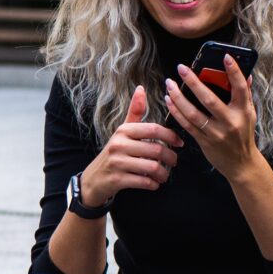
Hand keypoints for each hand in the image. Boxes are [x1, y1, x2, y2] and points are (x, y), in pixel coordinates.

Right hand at [81, 85, 182, 203]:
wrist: (93, 179)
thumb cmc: (114, 153)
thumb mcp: (122, 132)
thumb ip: (135, 112)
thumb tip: (141, 88)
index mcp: (123, 130)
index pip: (153, 129)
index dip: (171, 136)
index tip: (179, 143)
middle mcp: (119, 144)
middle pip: (156, 149)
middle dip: (171, 158)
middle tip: (174, 162)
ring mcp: (117, 162)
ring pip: (152, 167)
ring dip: (164, 174)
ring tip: (164, 175)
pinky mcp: (117, 179)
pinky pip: (144, 182)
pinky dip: (154, 184)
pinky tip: (154, 183)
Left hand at [163, 54, 260, 181]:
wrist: (241, 164)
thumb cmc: (244, 135)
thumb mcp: (250, 114)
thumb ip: (246, 94)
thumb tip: (247, 74)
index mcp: (243, 111)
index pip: (240, 87)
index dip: (234, 71)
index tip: (225, 56)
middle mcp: (230, 121)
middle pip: (210, 99)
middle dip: (194, 82)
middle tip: (182, 68)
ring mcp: (216, 133)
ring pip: (193, 113)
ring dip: (178, 97)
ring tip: (169, 84)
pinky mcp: (205, 141)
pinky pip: (187, 125)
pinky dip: (176, 112)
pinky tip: (169, 101)